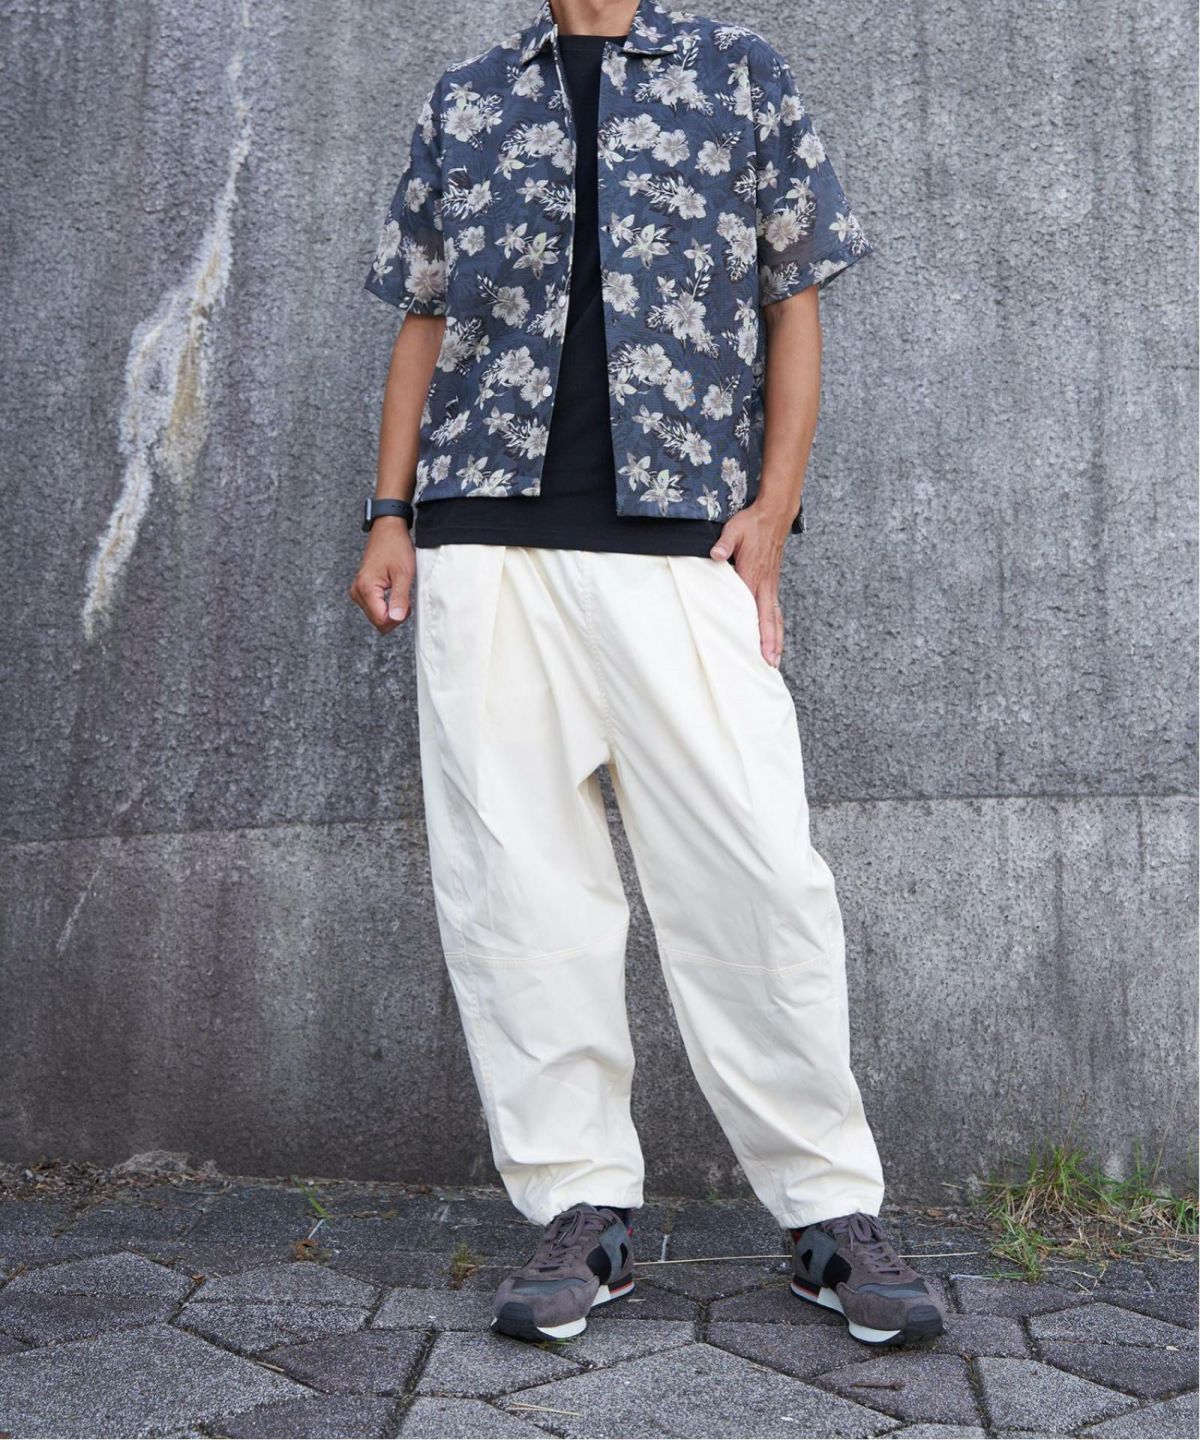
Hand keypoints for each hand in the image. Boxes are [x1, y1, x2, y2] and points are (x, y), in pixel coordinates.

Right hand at [348, 516, 414, 633]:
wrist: (387, 529)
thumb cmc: (395, 546)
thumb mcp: (404, 573)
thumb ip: (400, 598)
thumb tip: (396, 619)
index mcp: (366, 589)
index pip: (381, 621)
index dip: (397, 618)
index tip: (406, 604)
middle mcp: (358, 591)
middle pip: (378, 621)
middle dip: (394, 615)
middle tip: (404, 596)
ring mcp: (358, 590)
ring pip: (376, 615)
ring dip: (391, 609)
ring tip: (398, 589)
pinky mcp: (361, 589)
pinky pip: (374, 606)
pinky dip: (386, 604)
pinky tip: (392, 590)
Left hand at [709, 501, 792, 666]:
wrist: (775, 515)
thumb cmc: (753, 524)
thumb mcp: (734, 530)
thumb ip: (725, 544)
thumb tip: (716, 555)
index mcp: (754, 576)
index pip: (755, 610)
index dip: (758, 631)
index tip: (760, 650)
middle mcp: (765, 585)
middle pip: (769, 621)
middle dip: (771, 644)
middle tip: (771, 665)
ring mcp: (771, 586)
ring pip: (775, 618)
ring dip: (776, 640)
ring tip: (775, 660)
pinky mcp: (772, 584)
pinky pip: (775, 610)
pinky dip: (776, 627)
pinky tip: (775, 638)